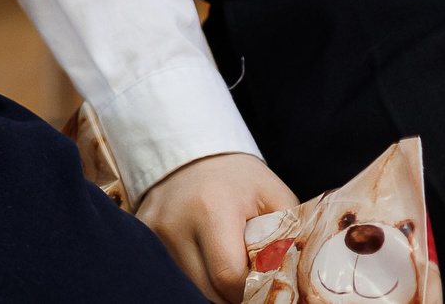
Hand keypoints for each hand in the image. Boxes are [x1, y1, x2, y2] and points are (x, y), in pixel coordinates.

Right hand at [136, 151, 298, 302]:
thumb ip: (290, 239)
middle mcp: (174, 223)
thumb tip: (300, 283)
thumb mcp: (274, 198)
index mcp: (211, 210)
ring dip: (214, 289)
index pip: (229, 277)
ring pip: (188, 286)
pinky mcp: (143, 234)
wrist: (192, 155)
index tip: (268, 288)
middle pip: (206, 289)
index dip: (253, 293)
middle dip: (235, 296)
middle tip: (255, 285)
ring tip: (233, 272)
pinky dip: (195, 277)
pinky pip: (173, 273)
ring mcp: (153, 230)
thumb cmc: (239, 178)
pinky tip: (209, 264)